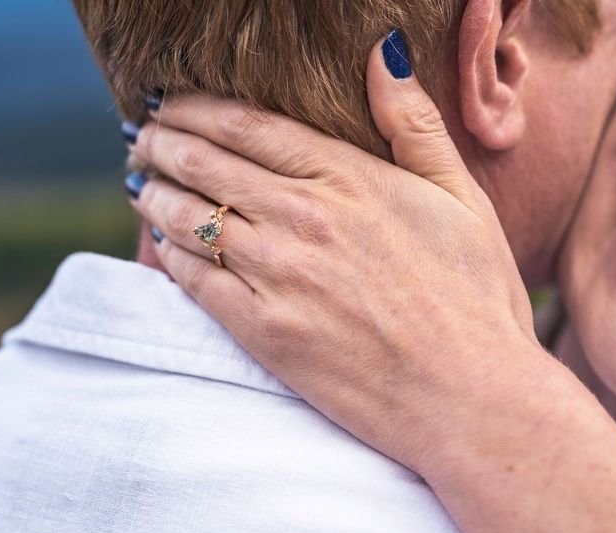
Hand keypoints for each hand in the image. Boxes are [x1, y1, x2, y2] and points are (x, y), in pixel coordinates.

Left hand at [126, 35, 547, 476]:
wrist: (470, 398)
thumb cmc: (476, 299)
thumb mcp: (461, 196)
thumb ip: (414, 124)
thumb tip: (380, 51)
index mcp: (349, 178)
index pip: (247, 125)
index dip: (195, 106)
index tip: (168, 99)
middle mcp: (304, 218)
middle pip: (207, 164)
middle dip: (162, 142)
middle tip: (139, 134)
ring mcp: (279, 276)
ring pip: (190, 218)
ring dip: (154, 193)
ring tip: (139, 181)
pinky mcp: (264, 332)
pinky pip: (197, 281)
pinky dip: (170, 255)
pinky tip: (161, 243)